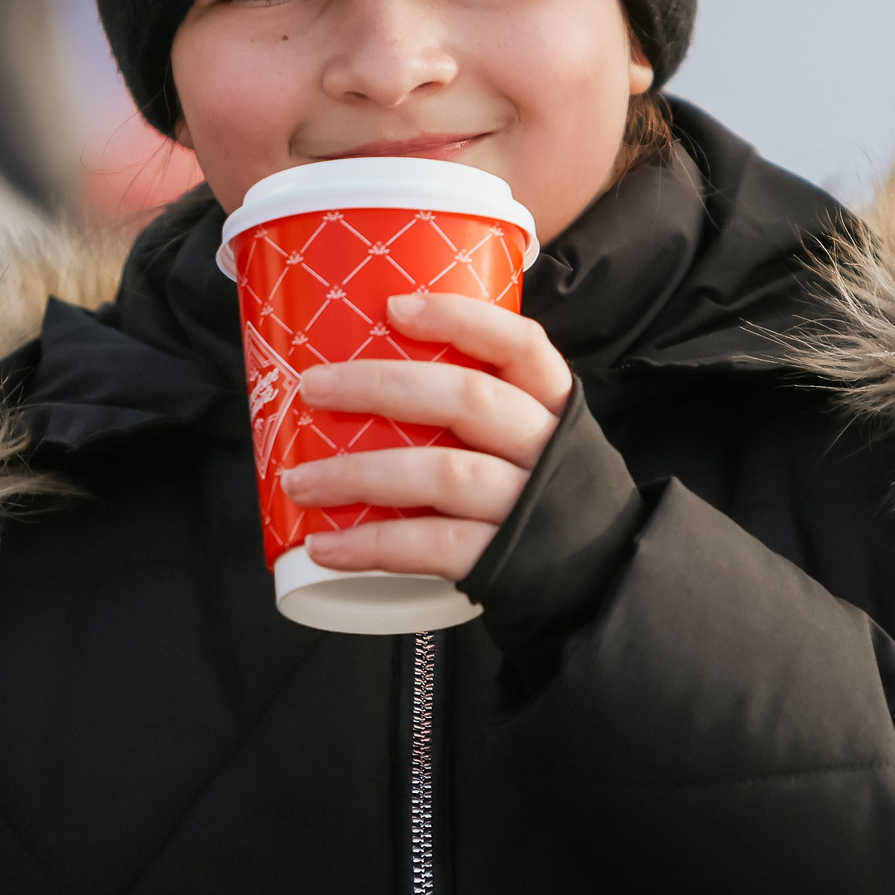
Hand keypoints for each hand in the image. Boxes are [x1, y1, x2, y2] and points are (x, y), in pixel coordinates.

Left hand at [283, 293, 572, 583]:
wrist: (595, 587)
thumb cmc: (540, 498)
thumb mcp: (531, 440)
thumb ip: (478, 407)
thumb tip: (364, 373)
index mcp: (553, 406)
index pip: (520, 345)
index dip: (460, 319)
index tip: (394, 308)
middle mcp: (547, 450)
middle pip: (468, 400)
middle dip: (381, 386)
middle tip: (313, 387)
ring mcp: (529, 507)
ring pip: (443, 473)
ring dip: (359, 474)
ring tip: (300, 481)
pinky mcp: (508, 561)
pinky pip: (436, 545)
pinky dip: (374, 545)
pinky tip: (325, 546)